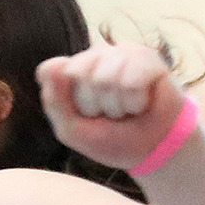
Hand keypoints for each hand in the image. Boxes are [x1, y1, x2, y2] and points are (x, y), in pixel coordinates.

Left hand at [35, 42, 187, 170]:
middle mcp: (94, 56)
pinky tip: (142, 103)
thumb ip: (54, 100)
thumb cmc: (111, 138)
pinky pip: (132, 80)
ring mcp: (121, 53)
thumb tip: (52, 65)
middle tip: (110, 113)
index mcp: (72, 69)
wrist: (152, 151)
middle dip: (94, 104)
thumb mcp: (71, 130)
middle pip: (79, 72)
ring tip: (127, 109)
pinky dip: (136, 102)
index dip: (68, 102)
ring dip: (117, 106)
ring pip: (106, 77)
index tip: (84, 115)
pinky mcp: (147, 58)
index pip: (51, 71)